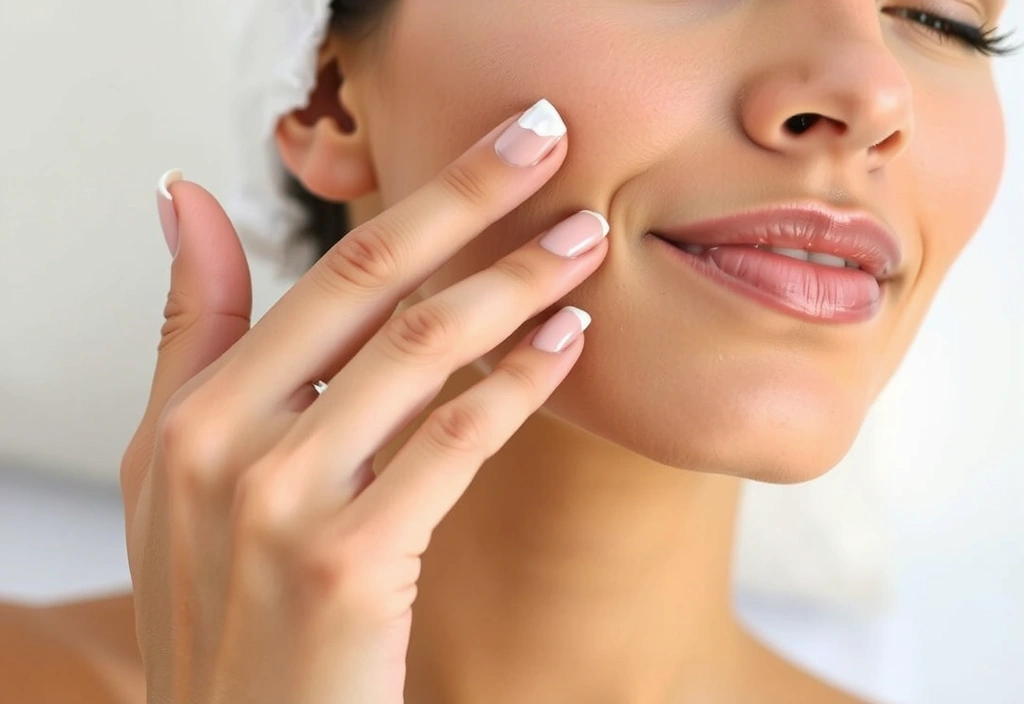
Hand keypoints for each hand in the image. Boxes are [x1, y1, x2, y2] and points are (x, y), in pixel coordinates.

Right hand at [120, 99, 608, 703]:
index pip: (322, 270)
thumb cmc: (229, 604)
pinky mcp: (348, 564)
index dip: (422, 196)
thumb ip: (190, 331)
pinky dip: (517, 384)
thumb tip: (182, 196)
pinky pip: (454, 441)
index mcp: (187, 413)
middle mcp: (221, 444)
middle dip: (473, 202)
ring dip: (514, 285)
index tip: (500, 148)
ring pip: (421, 351)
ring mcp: (280, 504)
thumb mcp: (173, 466)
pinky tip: (565, 346)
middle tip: (554, 147)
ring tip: (581, 244)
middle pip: (373, 284)